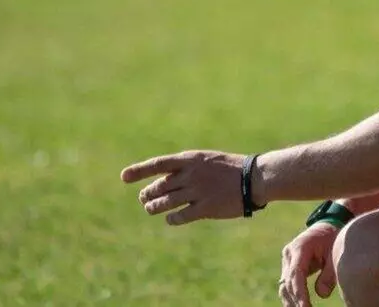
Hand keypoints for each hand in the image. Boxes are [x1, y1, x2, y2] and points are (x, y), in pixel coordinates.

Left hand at [120, 150, 246, 225]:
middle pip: (159, 187)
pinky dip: (172, 218)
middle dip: (148, 194)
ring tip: (152, 208)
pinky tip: (170, 218)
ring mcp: (198, 192)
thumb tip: (163, 179)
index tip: (124, 177)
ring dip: (155, 207)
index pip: (158, 164)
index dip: (139, 170)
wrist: (254, 178)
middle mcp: (191, 175)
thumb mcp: (206, 160)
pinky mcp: (206, 209)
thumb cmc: (230, 168)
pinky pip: (180, 216)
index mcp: (190, 160)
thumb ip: (185, 168)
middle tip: (144, 198)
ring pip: (166, 202)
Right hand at [279, 223, 340, 306]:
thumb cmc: (332, 239)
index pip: (296, 274)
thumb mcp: (334, 253)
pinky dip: (292, 296)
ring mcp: (287, 260)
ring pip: (285, 285)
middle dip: (296, 300)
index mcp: (300, 248)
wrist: (326, 226)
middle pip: (288, 282)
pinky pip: (288, 284)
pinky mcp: (289, 266)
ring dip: (291, 301)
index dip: (300, 293)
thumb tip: (321, 294)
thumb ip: (329, 274)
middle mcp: (289, 254)